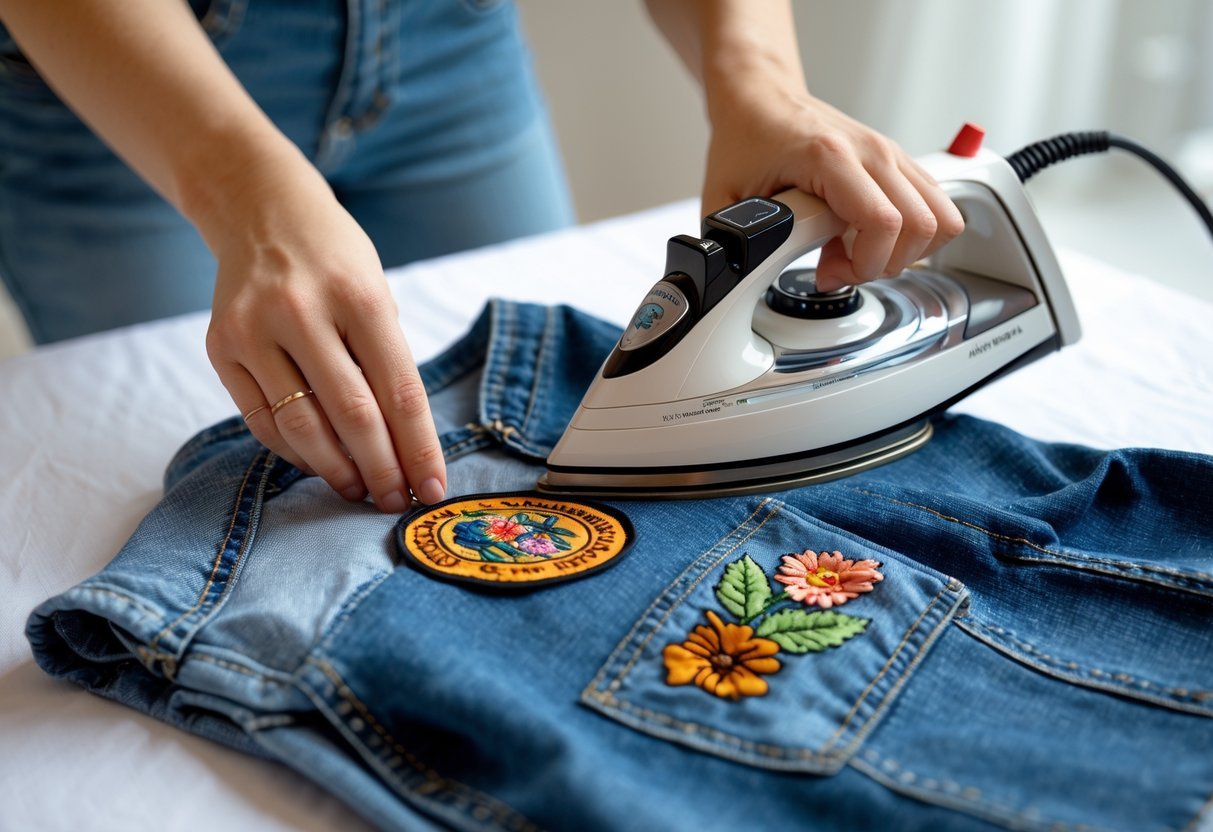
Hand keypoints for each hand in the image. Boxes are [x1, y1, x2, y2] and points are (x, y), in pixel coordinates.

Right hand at [203, 158, 446, 512]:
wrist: (261, 212)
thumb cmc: (336, 261)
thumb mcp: (376, 293)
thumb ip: (385, 362)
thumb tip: (402, 448)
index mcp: (360, 295)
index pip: (399, 390)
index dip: (419, 448)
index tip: (434, 489)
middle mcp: (302, 310)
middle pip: (353, 414)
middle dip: (381, 469)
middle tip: (396, 501)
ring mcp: (254, 329)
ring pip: (301, 425)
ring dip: (336, 470)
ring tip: (359, 490)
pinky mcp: (220, 347)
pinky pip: (261, 419)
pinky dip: (294, 451)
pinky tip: (319, 463)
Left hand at [702, 91, 964, 291]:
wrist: (760, 98)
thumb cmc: (746, 139)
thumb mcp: (722, 199)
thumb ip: (731, 245)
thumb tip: (732, 283)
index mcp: (830, 156)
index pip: (884, 223)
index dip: (862, 265)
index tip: (827, 273)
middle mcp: (871, 151)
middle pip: (921, 225)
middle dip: (884, 265)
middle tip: (840, 268)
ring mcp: (890, 154)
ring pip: (941, 218)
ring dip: (904, 252)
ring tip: (857, 254)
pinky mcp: (897, 162)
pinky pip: (933, 207)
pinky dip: (909, 235)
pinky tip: (864, 237)